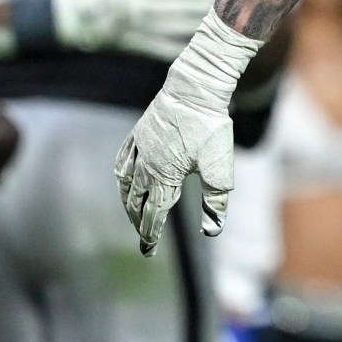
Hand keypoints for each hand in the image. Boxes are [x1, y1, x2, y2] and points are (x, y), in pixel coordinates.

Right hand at [51, 0, 220, 57]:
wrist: (62, 18)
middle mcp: (136, 7)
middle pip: (176, 6)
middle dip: (203, 3)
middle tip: (230, 0)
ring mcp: (135, 28)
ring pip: (173, 27)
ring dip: (199, 24)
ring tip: (225, 22)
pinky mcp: (133, 45)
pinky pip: (160, 49)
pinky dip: (180, 49)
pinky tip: (202, 50)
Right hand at [113, 80, 234, 253]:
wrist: (196, 91)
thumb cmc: (210, 130)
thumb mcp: (219, 170)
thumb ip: (215, 202)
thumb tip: (212, 230)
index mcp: (164, 178)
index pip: (154, 214)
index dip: (151, 234)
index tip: (149, 250)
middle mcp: (146, 166)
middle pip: (135, 202)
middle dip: (139, 222)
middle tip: (143, 236)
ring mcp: (139, 148)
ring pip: (125, 183)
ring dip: (128, 202)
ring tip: (133, 213)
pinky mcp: (138, 133)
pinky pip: (122, 160)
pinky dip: (121, 175)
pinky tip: (124, 179)